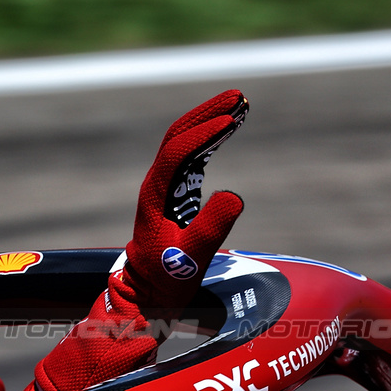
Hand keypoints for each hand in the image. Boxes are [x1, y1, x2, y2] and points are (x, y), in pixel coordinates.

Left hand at [22, 90, 246, 390]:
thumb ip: (211, 229)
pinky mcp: (176, 191)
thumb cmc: (166, 280)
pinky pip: (192, 154)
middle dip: (208, 113)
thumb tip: (234, 195)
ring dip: (210, 119)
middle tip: (240, 96)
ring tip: (242, 104)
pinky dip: (211, 137)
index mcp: (155, 196)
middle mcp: (157, 185)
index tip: (232, 121)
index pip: (177, 153)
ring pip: (184, 141)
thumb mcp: (191, 258)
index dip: (203, 134)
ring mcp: (165, 186)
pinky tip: (232, 127)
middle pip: (178, 136)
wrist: (148, 293)